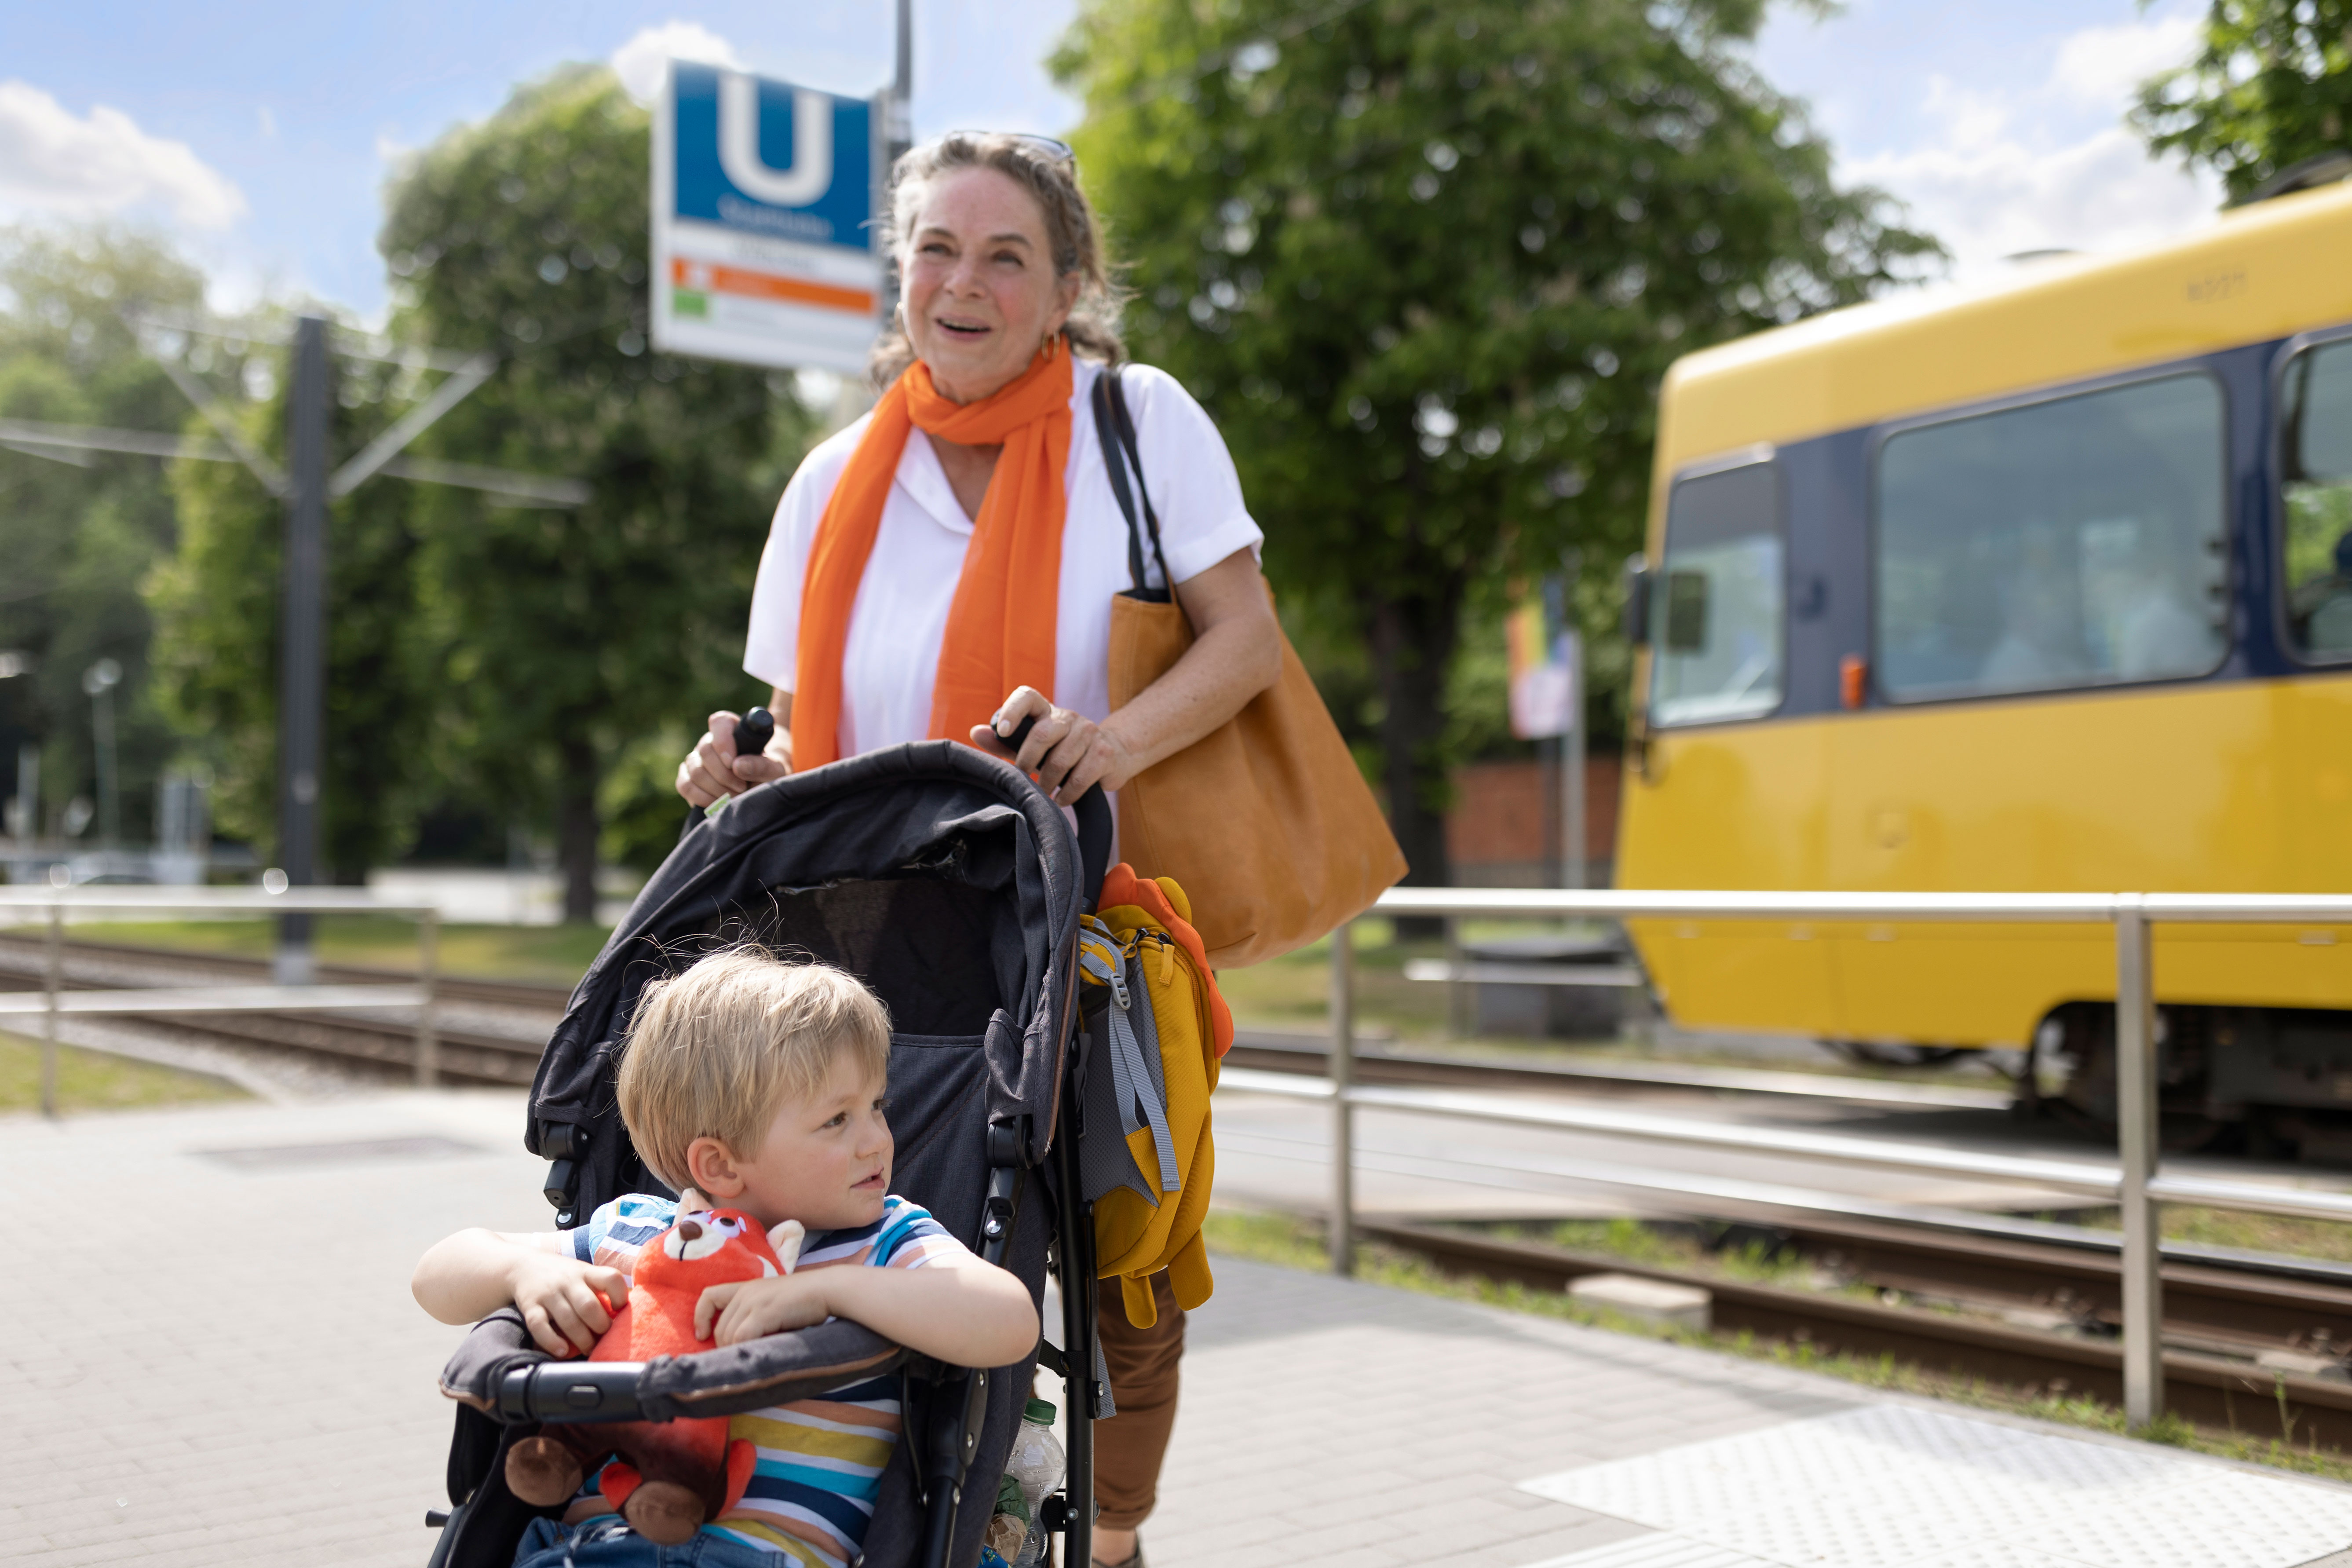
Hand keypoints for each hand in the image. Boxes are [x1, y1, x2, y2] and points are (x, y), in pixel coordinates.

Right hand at [508, 1252, 629, 1356]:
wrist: (522, 1266)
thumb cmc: (562, 1276)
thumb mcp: (583, 1273)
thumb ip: (600, 1289)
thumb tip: (627, 1312)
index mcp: (586, 1272)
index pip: (610, 1278)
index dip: (620, 1295)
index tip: (620, 1309)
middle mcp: (567, 1281)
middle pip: (589, 1306)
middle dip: (601, 1326)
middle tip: (605, 1338)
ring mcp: (548, 1293)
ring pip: (568, 1319)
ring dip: (582, 1339)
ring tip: (589, 1349)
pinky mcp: (529, 1306)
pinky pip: (539, 1326)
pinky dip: (552, 1341)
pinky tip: (563, 1351)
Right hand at [676, 710, 790, 806]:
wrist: (761, 787)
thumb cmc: (769, 772)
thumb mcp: (775, 769)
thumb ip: (762, 765)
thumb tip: (738, 766)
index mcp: (732, 728)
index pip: (720, 723)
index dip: (723, 742)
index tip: (733, 763)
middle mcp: (709, 740)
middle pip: (705, 751)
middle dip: (724, 775)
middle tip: (742, 787)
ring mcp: (696, 759)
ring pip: (696, 771)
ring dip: (717, 788)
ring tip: (735, 796)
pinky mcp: (687, 778)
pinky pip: (686, 786)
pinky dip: (702, 798)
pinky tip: (719, 802)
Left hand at [695, 1274, 830, 1346]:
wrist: (828, 1289)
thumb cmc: (807, 1302)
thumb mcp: (775, 1305)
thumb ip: (757, 1317)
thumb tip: (743, 1346)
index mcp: (747, 1287)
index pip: (709, 1296)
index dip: (700, 1316)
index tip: (702, 1335)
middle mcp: (746, 1292)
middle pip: (720, 1327)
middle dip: (725, 1348)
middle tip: (743, 1359)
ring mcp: (754, 1301)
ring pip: (728, 1335)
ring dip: (736, 1352)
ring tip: (753, 1360)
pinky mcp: (763, 1312)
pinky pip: (742, 1338)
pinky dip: (744, 1351)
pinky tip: (757, 1356)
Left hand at [971, 686, 1136, 803]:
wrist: (1113, 752)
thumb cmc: (1063, 750)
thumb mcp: (1034, 744)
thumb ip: (1006, 742)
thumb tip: (976, 733)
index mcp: (1046, 710)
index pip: (1028, 697)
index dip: (1013, 710)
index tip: (1002, 731)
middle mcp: (1068, 716)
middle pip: (1042, 734)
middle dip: (1027, 763)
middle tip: (1022, 781)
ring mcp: (1089, 732)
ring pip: (1060, 761)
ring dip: (1048, 784)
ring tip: (1043, 795)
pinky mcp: (1104, 752)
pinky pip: (1080, 778)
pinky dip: (1067, 794)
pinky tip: (1061, 800)